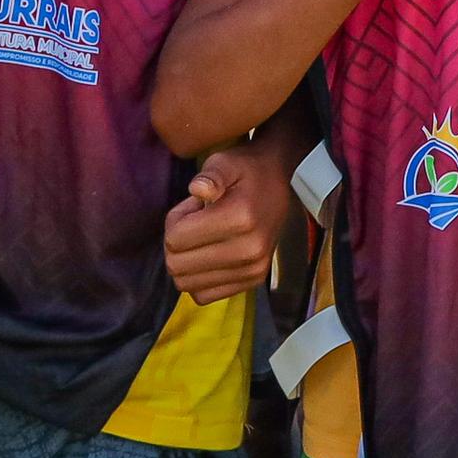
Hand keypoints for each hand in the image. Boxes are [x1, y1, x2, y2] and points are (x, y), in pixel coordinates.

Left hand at [163, 133, 294, 301]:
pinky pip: (203, 295)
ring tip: (203, 238)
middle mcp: (249, 250)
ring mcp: (252, 269)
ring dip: (185, 261)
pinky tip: (209, 256)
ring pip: (186, 284)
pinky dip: (197, 278)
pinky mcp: (252, 281)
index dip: (175, 220)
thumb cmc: (248, 171)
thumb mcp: (226, 161)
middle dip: (175, 242)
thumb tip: (197, 189)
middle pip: (177, 265)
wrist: (283, 183)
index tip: (194, 206)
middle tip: (194, 222)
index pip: (174, 239)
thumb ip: (210, 174)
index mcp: (240, 219)